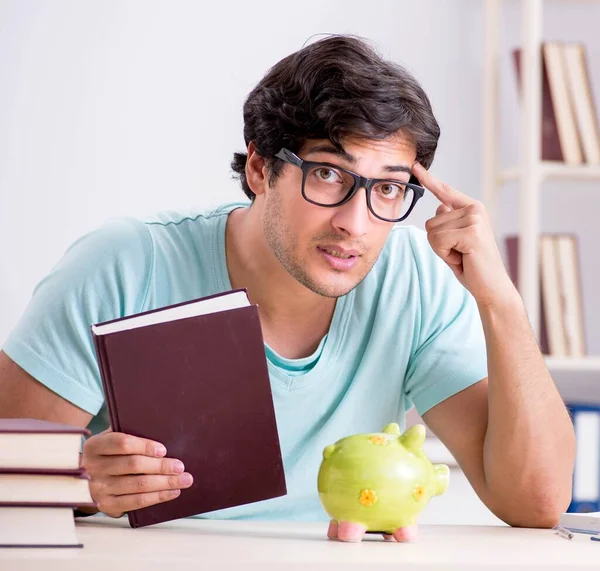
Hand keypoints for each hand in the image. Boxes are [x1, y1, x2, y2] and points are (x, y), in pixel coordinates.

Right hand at [80, 429, 192, 517]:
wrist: (85, 481)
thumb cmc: (108, 455)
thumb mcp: (110, 440)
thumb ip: (128, 432)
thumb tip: (159, 429)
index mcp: (95, 445)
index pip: (122, 443)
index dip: (145, 446)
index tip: (164, 450)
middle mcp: (93, 468)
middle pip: (134, 465)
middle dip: (161, 466)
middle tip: (180, 466)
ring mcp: (99, 488)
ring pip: (138, 485)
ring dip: (165, 482)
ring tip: (183, 480)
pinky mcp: (106, 506)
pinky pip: (136, 502)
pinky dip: (157, 497)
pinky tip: (171, 492)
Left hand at [412, 162, 517, 307]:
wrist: (491, 287)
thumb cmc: (472, 266)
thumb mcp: (455, 241)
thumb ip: (448, 223)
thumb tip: (440, 207)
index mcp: (472, 209)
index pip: (445, 191)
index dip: (428, 179)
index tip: (414, 165)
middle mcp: (475, 209)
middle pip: (430, 222)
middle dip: (438, 243)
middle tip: (460, 253)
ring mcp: (474, 219)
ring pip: (432, 232)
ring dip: (442, 250)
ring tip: (462, 256)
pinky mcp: (471, 232)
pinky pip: (438, 241)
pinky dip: (445, 255)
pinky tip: (463, 259)